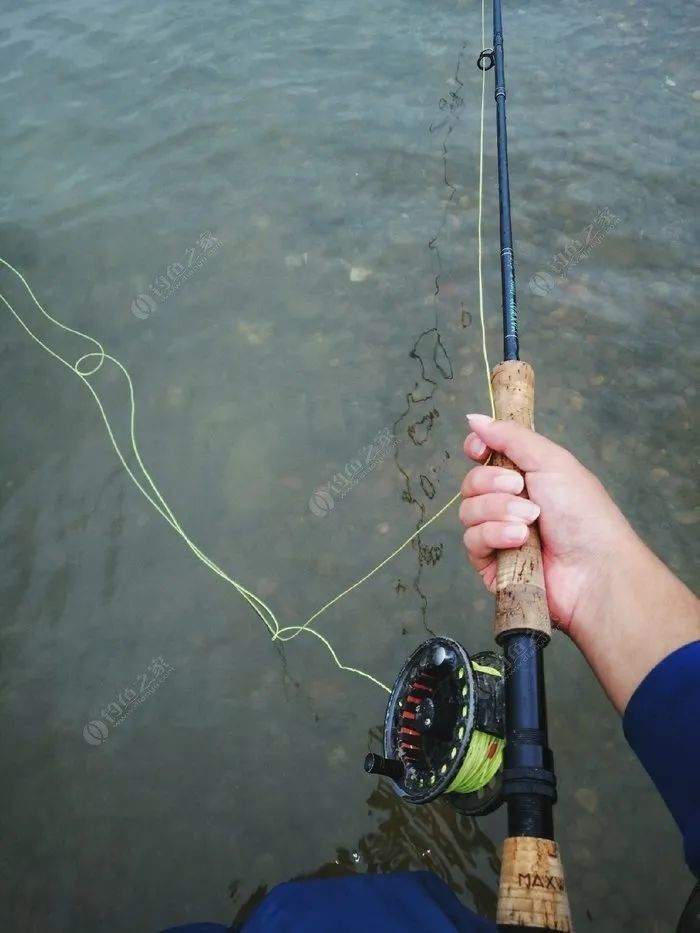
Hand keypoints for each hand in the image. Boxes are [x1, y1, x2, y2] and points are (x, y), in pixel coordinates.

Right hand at [459, 414, 635, 638]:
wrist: (594, 568)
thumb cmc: (583, 513)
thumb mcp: (551, 461)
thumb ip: (510, 437)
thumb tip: (474, 419)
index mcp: (525, 476)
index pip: (483, 457)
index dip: (476, 449)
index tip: (478, 449)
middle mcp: (509, 503)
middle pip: (471, 482)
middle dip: (492, 483)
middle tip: (521, 488)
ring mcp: (498, 534)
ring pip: (468, 512)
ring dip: (498, 511)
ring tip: (529, 521)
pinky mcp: (491, 564)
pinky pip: (472, 541)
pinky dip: (494, 535)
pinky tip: (519, 540)